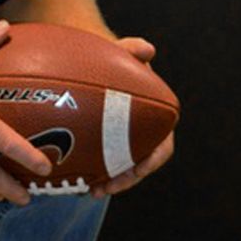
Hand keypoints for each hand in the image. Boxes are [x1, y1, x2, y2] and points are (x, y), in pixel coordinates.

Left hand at [92, 36, 175, 198]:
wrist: (96, 65)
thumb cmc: (114, 60)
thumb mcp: (121, 53)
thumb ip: (132, 49)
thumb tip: (147, 49)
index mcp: (157, 117)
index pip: (163, 146)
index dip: (152, 161)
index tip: (138, 169)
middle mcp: (144, 134)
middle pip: (140, 165)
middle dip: (125, 180)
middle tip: (105, 188)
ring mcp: (125, 142)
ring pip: (121, 169)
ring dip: (109, 183)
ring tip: (90, 191)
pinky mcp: (107, 146)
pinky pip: (104, 164)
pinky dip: (95, 173)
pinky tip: (77, 181)